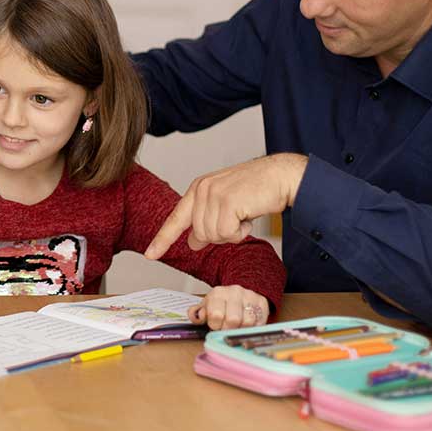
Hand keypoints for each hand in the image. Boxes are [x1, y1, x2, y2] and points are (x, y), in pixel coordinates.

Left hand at [145, 153, 306, 258]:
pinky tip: (248, 217)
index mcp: (198, 188)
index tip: (150, 254)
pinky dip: (240, 233)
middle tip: (237, 219)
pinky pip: (227, 234)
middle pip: (200, 234)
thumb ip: (206, 220)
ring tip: (244, 214)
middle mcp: (202, 190)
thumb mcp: (226, 204)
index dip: (163, 239)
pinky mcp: (227, 202)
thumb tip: (193, 242)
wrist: (281, 176)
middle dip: (221, 234)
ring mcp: (213, 195)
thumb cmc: (257, 190)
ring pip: (213, 236)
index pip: (176, 219)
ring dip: (232, 233)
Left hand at [188, 286, 269, 330]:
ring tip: (237, 327)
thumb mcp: (206, 307)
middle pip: (233, 320)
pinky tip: (247, 325)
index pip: (216, 315)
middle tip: (227, 329)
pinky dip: (253, 328)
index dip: (216, 326)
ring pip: (247, 322)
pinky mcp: (262, 302)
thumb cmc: (221, 305)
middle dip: (229, 329)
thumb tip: (196, 317)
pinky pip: (259, 322)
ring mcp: (249, 296)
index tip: (216, 326)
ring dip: (241, 329)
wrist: (240, 293)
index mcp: (217, 293)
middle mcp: (234, 292)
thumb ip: (197, 313)